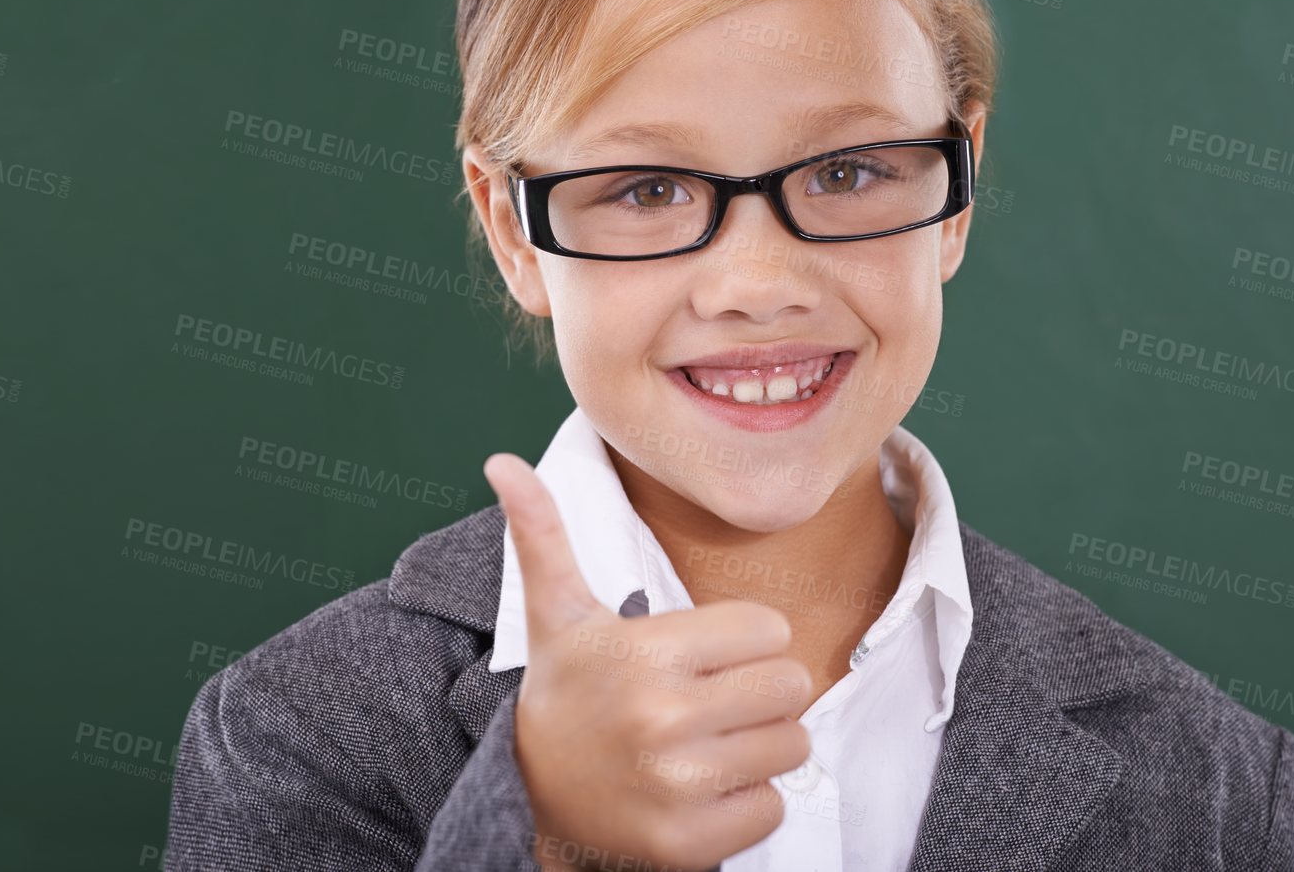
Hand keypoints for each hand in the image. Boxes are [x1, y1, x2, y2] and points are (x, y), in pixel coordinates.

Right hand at [483, 453, 811, 871]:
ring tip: (710, 742)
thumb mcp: (557, 613)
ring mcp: (678, 786)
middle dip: (761, 690)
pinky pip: (772, 808)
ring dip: (761, 746)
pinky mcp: (690, 843)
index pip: (770, 630)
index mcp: (645, 652)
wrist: (530, 799)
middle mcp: (663, 718)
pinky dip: (747, 803)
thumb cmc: (565, 693)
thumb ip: (543, 533)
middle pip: (790, 686)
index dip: (746, 640)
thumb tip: (502, 460)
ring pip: (791, 747)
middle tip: (715, 698)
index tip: (705, 654)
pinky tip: (702, 789)